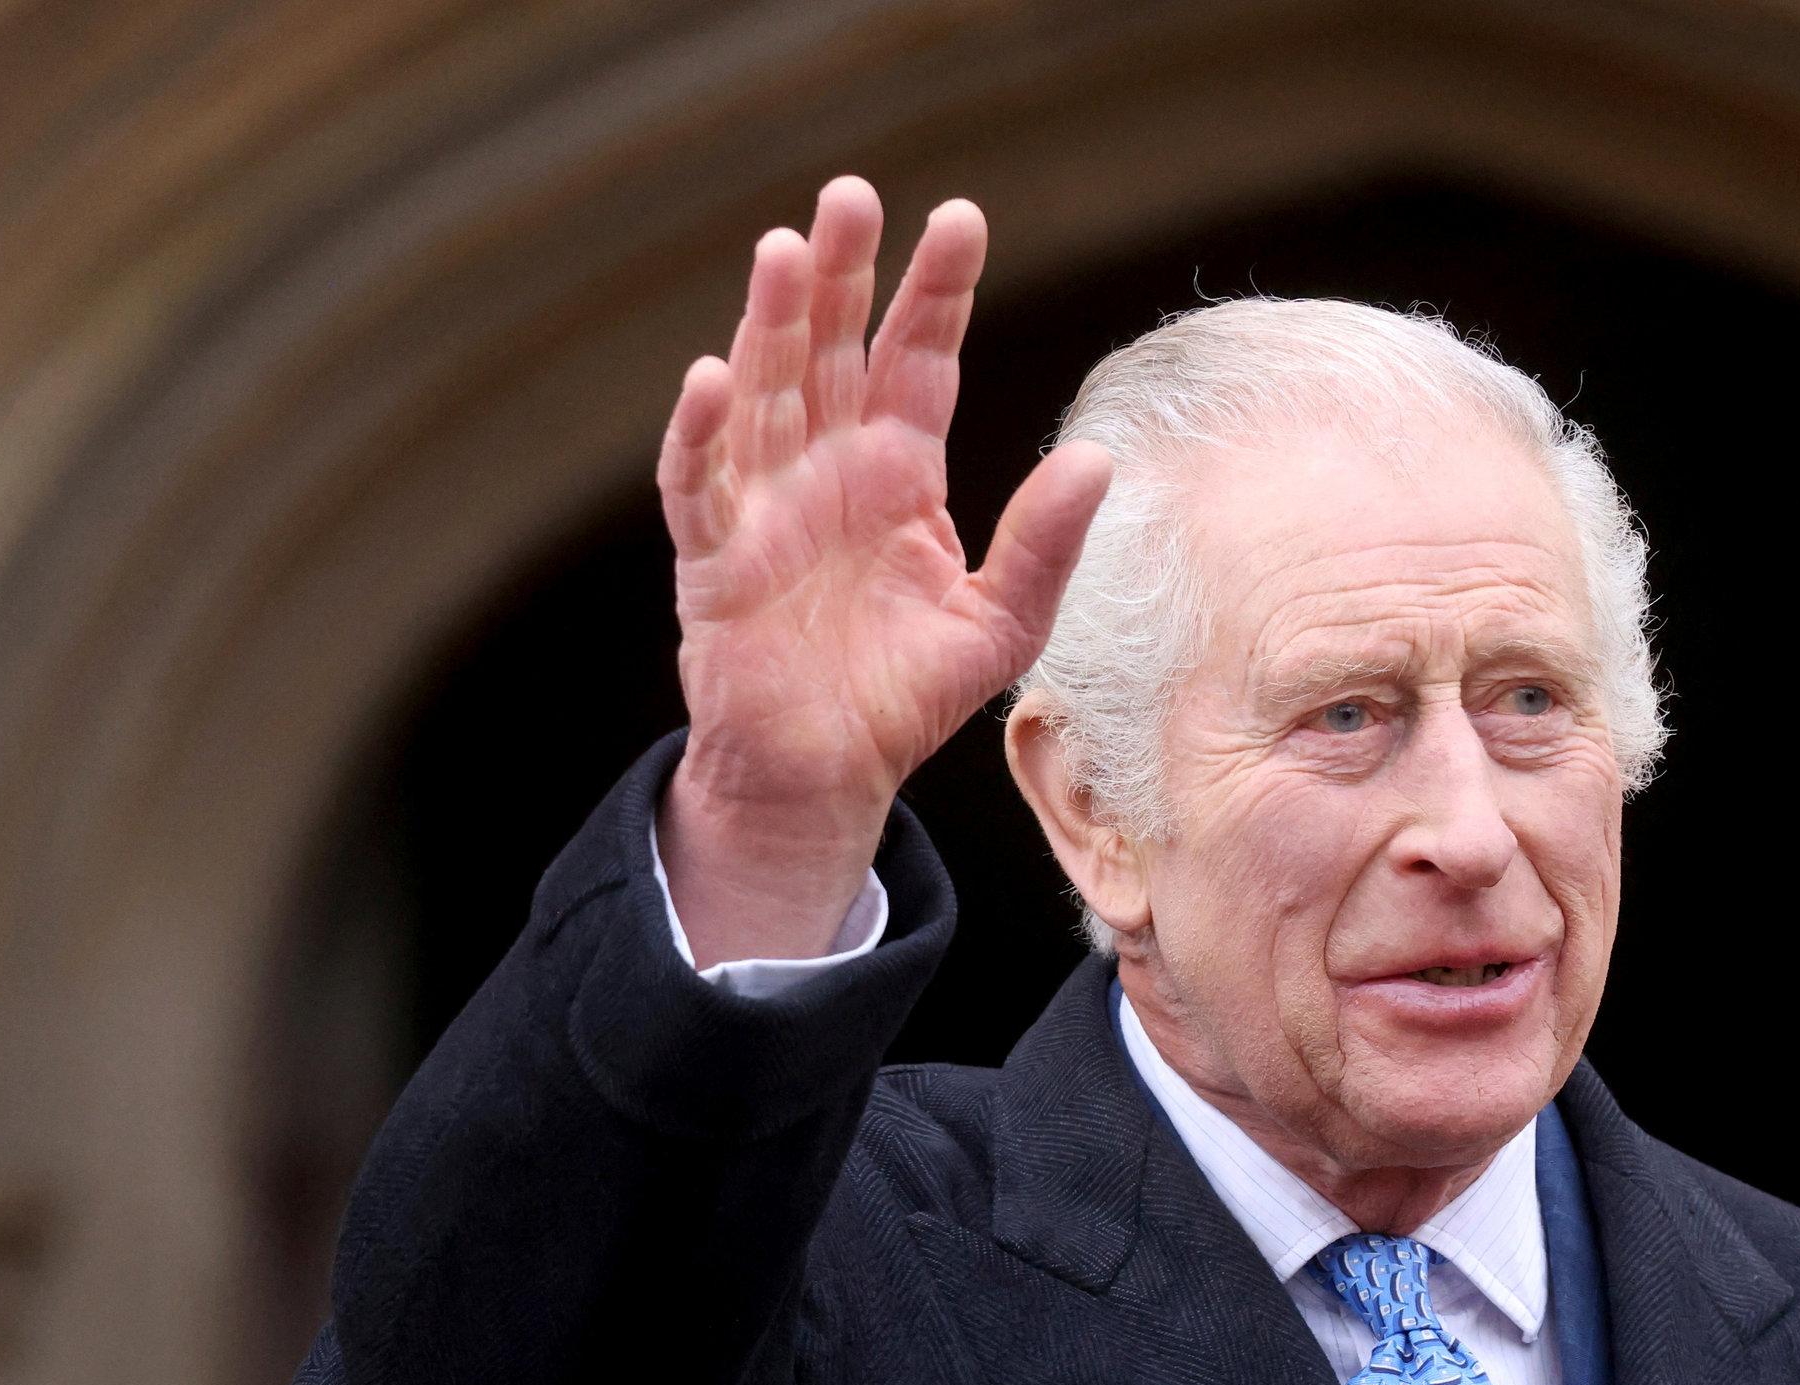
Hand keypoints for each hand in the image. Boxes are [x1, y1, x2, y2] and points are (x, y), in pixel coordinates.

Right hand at [654, 179, 1110, 965]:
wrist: (829, 774)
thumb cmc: (906, 694)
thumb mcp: (1001, 623)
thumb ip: (1044, 545)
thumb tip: (1100, 459)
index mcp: (899, 471)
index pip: (918, 359)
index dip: (935, 291)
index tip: (961, 218)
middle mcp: (828, 468)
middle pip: (830, 349)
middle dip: (841, 273)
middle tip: (851, 194)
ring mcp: (766, 505)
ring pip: (763, 393)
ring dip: (768, 323)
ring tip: (784, 249)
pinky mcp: (716, 559)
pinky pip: (699, 485)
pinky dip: (699, 435)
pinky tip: (710, 378)